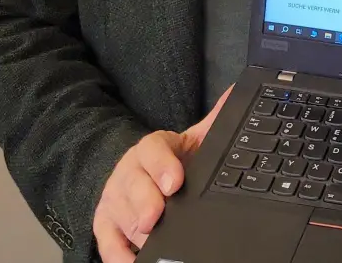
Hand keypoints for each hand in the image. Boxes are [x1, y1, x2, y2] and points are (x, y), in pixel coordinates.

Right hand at [92, 87, 230, 262]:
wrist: (139, 173)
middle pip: (132, 187)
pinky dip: (121, 256)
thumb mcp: (191, 142)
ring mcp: (114, 200)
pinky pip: (107, 244)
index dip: (162, 166)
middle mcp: (128, 173)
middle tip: (156, 218)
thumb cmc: (171, 161)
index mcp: (152, 150)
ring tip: (153, 241)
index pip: (152, 150)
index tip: (175, 182)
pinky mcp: (104, 225)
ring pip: (121, 216)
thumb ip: (212, 124)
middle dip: (146, 203)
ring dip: (136, 231)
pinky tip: (136, 261)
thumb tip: (237, 95)